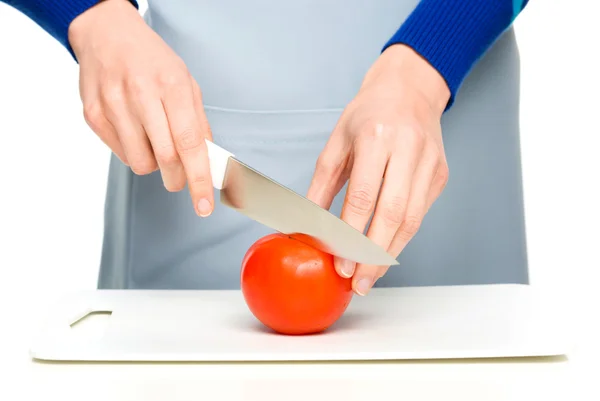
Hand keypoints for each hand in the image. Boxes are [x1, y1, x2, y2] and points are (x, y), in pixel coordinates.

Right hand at [68, 0, 213, 216]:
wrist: (107, 35)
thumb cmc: (152, 60)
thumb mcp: (187, 84)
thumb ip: (198, 124)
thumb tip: (208, 162)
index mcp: (172, 85)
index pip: (190, 144)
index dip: (198, 179)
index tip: (203, 204)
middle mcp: (141, 94)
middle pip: (165, 159)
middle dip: (177, 179)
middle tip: (180, 177)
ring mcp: (113, 105)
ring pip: (140, 163)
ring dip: (153, 165)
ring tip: (153, 141)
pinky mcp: (94, 116)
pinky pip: (120, 154)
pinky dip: (133, 151)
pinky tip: (134, 130)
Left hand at [307, 44, 450, 295]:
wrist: (410, 91)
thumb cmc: (368, 115)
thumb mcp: (336, 142)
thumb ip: (321, 186)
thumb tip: (307, 226)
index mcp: (377, 137)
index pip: (364, 196)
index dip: (351, 234)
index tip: (339, 262)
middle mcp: (409, 149)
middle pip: (393, 214)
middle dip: (373, 256)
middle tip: (357, 282)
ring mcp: (429, 164)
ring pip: (411, 220)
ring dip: (389, 254)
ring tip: (369, 277)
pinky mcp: (440, 175)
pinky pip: (419, 214)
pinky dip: (400, 237)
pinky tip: (384, 252)